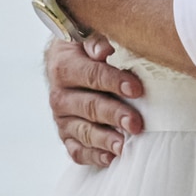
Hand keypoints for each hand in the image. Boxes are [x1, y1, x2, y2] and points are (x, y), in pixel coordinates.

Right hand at [46, 34, 143, 166]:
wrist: (64, 63)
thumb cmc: (84, 48)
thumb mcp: (87, 37)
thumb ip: (96, 41)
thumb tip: (104, 50)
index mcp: (63, 67)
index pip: (91, 75)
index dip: (114, 82)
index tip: (136, 89)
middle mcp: (59, 95)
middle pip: (89, 107)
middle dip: (114, 115)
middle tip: (135, 124)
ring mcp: (62, 119)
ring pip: (83, 132)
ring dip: (105, 140)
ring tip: (124, 146)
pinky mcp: (66, 136)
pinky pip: (77, 151)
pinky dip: (93, 156)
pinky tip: (110, 158)